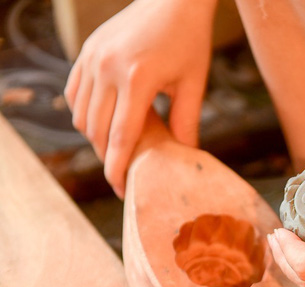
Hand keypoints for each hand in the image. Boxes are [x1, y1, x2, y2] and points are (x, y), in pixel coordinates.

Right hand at [64, 0, 215, 196]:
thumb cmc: (189, 40)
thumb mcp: (194, 83)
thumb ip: (186, 122)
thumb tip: (188, 158)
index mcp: (138, 79)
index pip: (121, 137)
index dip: (119, 169)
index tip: (124, 192)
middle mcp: (107, 69)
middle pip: (97, 131)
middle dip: (108, 158)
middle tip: (125, 174)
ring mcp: (91, 59)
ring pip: (82, 116)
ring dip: (96, 138)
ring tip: (118, 149)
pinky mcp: (85, 52)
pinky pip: (75, 95)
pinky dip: (85, 114)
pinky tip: (103, 122)